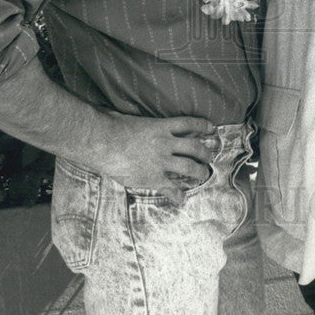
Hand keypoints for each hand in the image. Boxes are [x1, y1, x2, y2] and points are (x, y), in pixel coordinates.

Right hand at [93, 112, 219, 199]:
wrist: (102, 142)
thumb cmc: (112, 127)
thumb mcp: (131, 118)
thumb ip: (140, 121)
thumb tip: (130, 116)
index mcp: (161, 126)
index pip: (189, 124)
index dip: (203, 126)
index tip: (212, 128)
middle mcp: (166, 143)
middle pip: (195, 147)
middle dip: (206, 153)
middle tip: (210, 157)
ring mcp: (161, 161)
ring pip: (189, 167)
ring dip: (199, 172)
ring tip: (203, 174)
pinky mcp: (152, 177)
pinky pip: (170, 187)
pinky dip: (177, 194)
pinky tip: (181, 198)